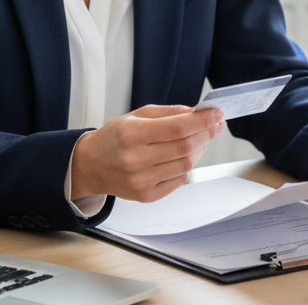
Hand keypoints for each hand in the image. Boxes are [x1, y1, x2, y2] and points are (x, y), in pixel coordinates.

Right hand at [71, 104, 225, 202]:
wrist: (90, 166)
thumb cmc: (114, 137)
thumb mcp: (136, 115)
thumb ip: (168, 113)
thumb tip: (197, 113)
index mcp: (132, 134)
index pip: (177, 128)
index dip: (202, 121)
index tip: (216, 113)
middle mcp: (136, 160)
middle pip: (185, 147)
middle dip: (206, 133)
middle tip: (216, 123)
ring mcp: (141, 181)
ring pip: (186, 164)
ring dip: (199, 149)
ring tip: (200, 138)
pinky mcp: (146, 195)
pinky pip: (179, 180)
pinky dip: (188, 166)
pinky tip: (186, 155)